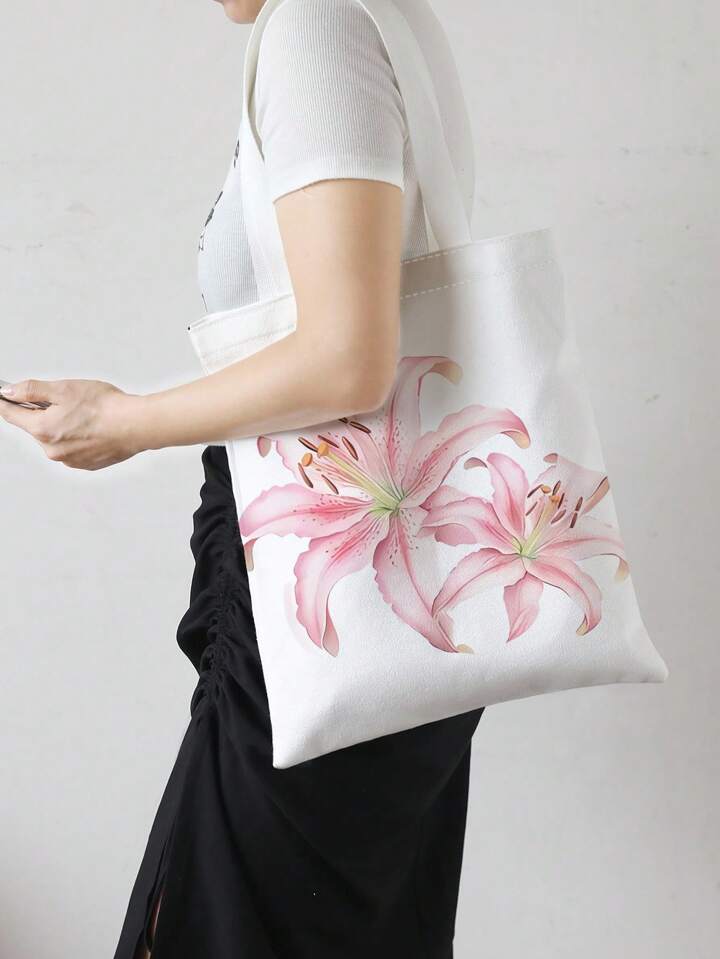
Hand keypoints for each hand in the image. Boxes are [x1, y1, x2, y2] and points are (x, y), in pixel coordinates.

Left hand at [0, 378, 144, 469]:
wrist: (135, 425)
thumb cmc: (105, 407)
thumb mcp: (64, 389)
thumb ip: (32, 390)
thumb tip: (10, 392)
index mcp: (43, 430)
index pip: (11, 415)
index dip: (5, 402)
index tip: (3, 396)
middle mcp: (52, 450)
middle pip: (36, 428)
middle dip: (44, 414)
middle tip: (66, 401)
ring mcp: (70, 460)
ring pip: (56, 439)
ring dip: (63, 427)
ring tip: (86, 415)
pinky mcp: (86, 464)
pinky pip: (73, 449)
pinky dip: (78, 438)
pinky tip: (94, 427)